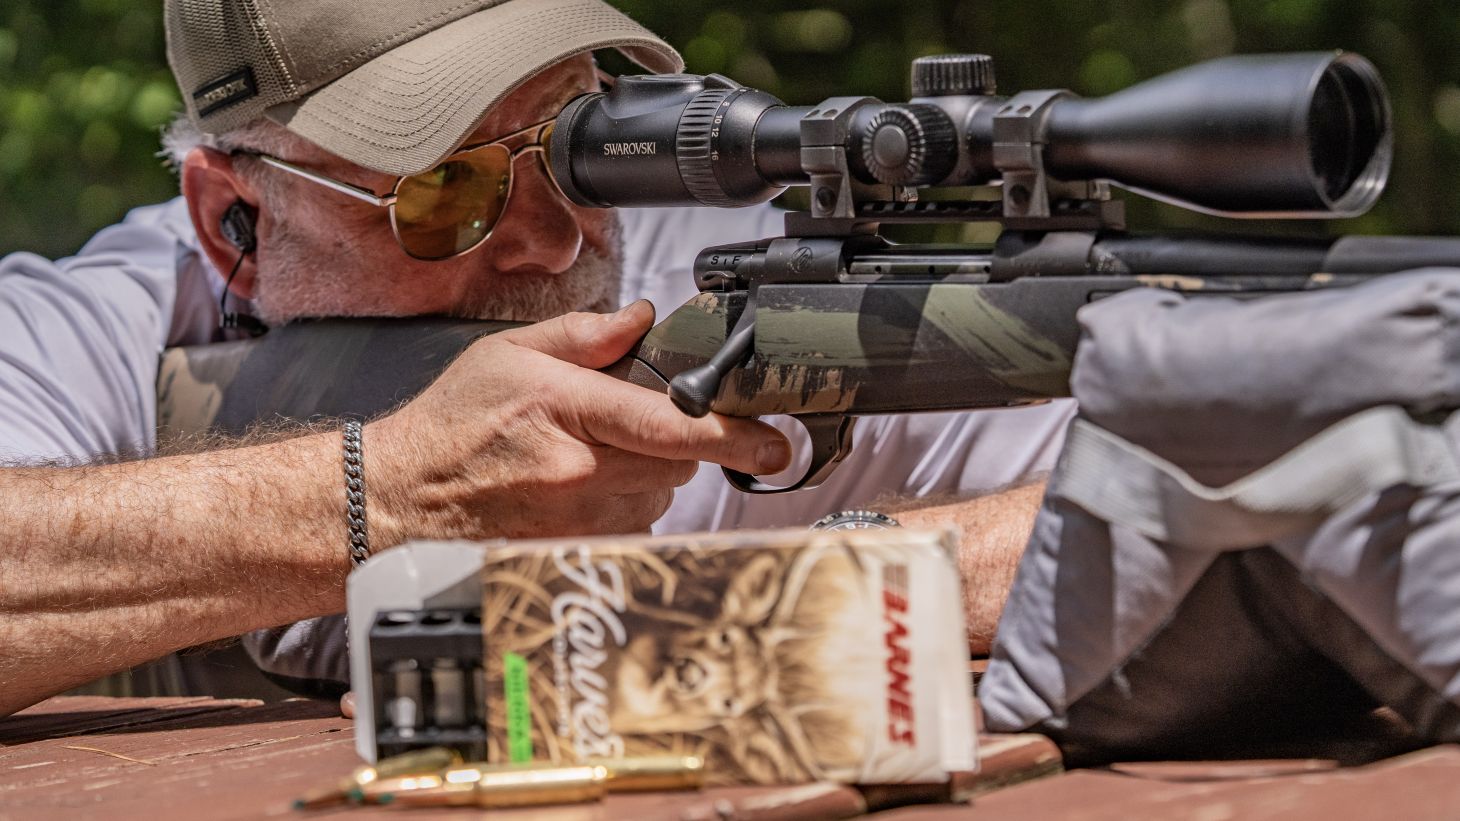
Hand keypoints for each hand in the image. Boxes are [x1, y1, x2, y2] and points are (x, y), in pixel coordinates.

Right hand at [368, 301, 790, 541]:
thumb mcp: (510, 355)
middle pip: (677, 462)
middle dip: (671, 442)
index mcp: (569, 414)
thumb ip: (585, 335)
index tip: (775, 443)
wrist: (402, 496)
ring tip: (586, 458)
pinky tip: (578, 490)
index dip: (733, 436)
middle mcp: (581, 475)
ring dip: (646, 475)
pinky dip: (624, 506)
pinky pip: (632, 526)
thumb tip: (643, 320)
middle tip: (625, 426)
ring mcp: (580, 521)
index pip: (672, 426)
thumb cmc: (452, 425)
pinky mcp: (576, 552)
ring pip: (659, 496)